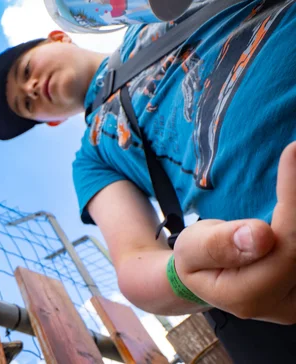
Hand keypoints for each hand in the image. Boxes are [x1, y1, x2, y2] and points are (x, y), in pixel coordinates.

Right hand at [173, 141, 295, 324]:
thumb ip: (219, 245)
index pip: (286, 246)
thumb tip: (261, 235)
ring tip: (294, 170)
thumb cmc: (197, 259)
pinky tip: (293, 202)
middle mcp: (284, 306)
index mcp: (249, 297)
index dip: (294, 200)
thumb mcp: (191, 249)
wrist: (209, 280)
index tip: (293, 152)